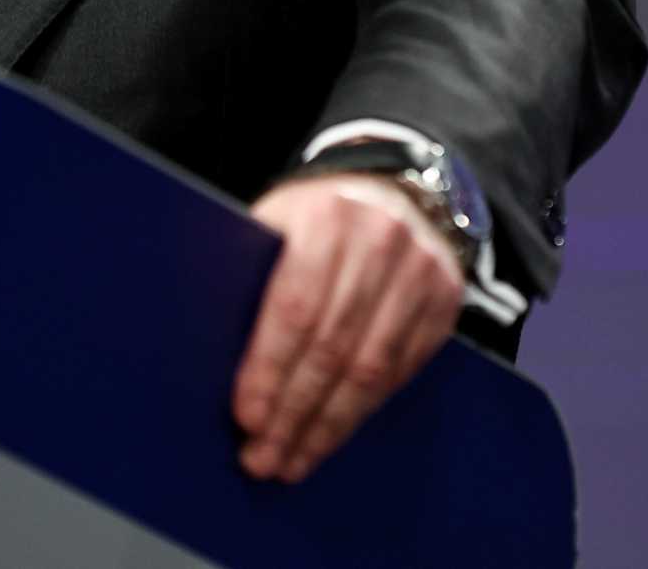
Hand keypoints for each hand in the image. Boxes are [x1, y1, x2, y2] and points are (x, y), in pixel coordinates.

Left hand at [233, 172, 464, 481]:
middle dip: (293, 412)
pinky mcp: (445, 296)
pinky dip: (366, 407)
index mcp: (326, 217)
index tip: (247, 418)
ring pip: (371, 366)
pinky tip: (335, 431)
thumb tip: (203, 351)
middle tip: (264, 457)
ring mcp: (420, 268)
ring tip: (294, 459)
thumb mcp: (276, 223)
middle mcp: (380, 238)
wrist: (389, 188)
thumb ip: (250, 273)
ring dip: (329, 424)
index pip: (295, 307)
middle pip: (332, 346)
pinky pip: (402, 367)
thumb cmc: (314, 218)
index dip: (269, 369)